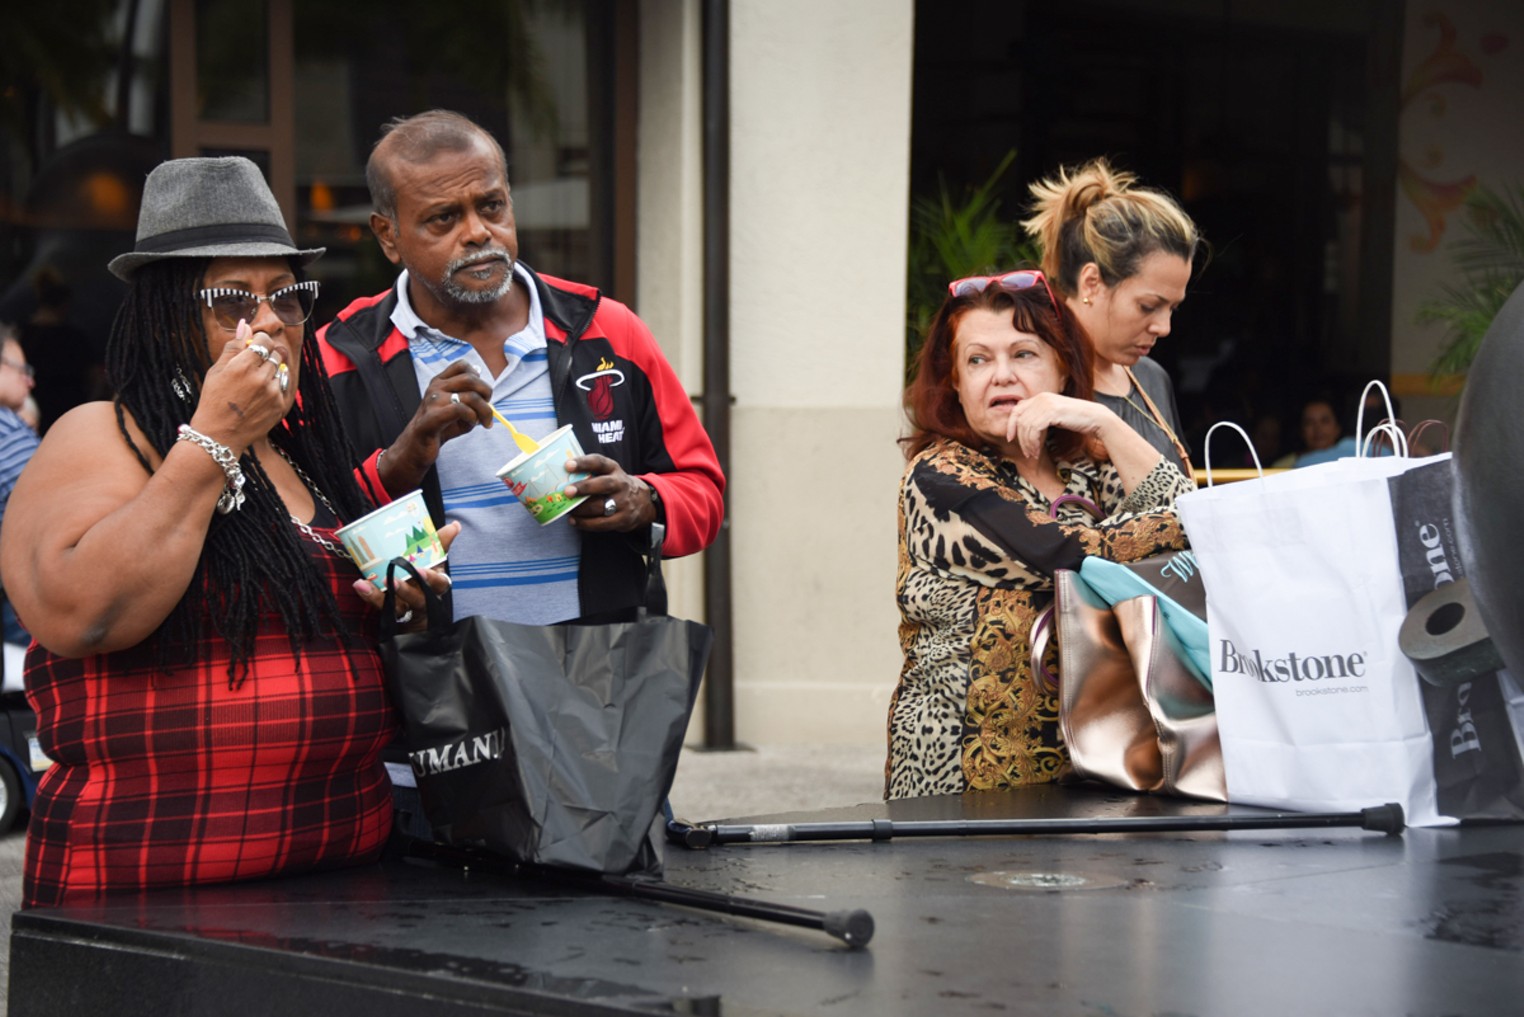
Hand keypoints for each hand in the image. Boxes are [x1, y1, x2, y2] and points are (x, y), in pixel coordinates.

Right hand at [191, 320, 293, 450]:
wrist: (219, 435)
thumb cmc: (214, 400)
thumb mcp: (217, 371)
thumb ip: (233, 347)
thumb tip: (245, 325)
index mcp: (242, 366)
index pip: (264, 340)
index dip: (260, 340)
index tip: (255, 345)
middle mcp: (260, 378)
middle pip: (275, 354)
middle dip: (265, 356)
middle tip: (252, 366)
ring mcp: (272, 392)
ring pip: (280, 370)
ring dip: (270, 372)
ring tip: (253, 385)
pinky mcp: (280, 405)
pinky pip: (283, 386)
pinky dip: (274, 387)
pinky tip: (259, 396)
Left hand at [350, 521, 460, 626]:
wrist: (417, 604)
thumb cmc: (426, 577)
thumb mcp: (435, 560)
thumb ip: (441, 543)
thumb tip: (455, 525)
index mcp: (436, 585)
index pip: (438, 583)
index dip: (430, 579)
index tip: (420, 570)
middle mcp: (424, 599)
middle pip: (418, 599)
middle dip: (405, 590)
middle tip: (391, 580)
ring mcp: (408, 608)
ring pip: (398, 607)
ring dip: (382, 596)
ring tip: (367, 584)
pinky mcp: (392, 613)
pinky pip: (381, 607)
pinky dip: (370, 596)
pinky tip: (360, 585)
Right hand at [380, 361, 494, 493]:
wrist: (417, 446)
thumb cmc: (441, 427)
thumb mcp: (458, 409)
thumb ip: (471, 398)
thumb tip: (486, 394)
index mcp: (440, 382)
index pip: (462, 365)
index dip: (478, 377)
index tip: (482, 394)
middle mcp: (435, 388)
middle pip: (471, 379)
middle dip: (487, 394)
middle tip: (487, 410)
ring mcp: (433, 401)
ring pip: (470, 396)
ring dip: (484, 410)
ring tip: (482, 422)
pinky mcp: (432, 418)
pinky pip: (460, 409)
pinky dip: (472, 417)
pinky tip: (471, 424)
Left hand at [563, 454, 655, 532]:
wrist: (643, 502)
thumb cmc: (615, 486)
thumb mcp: (609, 474)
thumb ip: (590, 473)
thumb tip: (561, 477)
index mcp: (613, 469)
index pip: (599, 462)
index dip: (583, 463)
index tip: (568, 465)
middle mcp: (620, 484)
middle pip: (603, 484)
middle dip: (584, 487)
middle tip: (567, 491)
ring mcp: (623, 502)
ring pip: (600, 506)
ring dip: (581, 509)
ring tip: (567, 509)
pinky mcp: (622, 519)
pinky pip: (602, 523)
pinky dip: (585, 523)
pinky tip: (574, 521)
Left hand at [1005, 392, 1111, 458]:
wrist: (1095, 418)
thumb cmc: (1076, 420)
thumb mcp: (1054, 416)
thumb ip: (1039, 417)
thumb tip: (1023, 428)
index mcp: (1040, 397)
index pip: (1017, 409)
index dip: (1011, 425)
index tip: (1010, 438)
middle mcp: (1041, 397)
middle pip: (1019, 419)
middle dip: (1020, 438)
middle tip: (1027, 452)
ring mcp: (1046, 403)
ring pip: (1025, 426)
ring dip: (1027, 444)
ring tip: (1033, 454)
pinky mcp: (1051, 412)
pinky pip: (1033, 429)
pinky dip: (1033, 443)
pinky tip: (1037, 451)